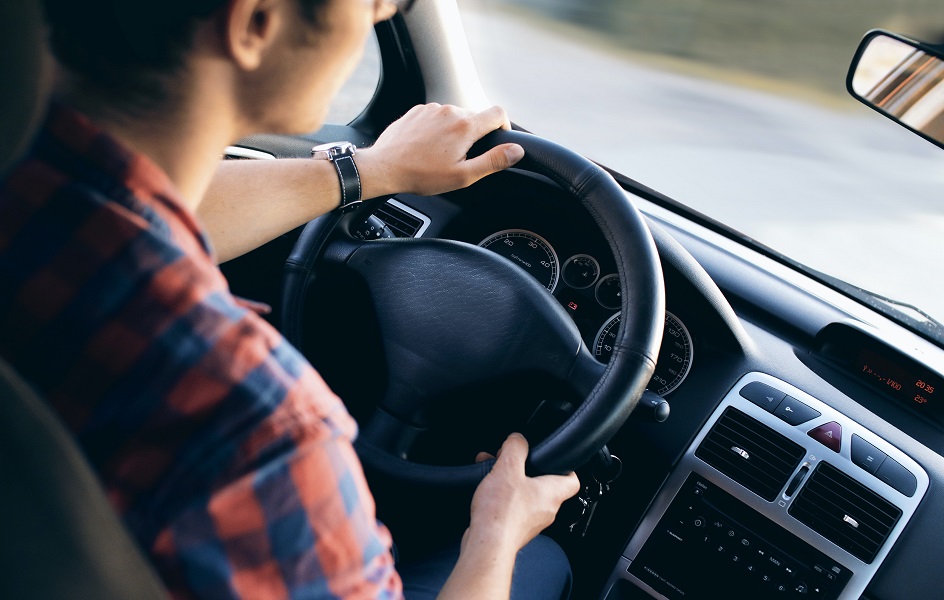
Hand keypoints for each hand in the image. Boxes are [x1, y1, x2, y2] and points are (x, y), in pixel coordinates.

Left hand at [356, 103, 524, 197]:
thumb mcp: (463, 175)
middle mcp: (450, 110)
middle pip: (475, 117)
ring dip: (454, 132)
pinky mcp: (417, 110)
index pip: (498, 113)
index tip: (498, 140)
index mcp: (465, 126)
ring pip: (454, 117)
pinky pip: (436, 116)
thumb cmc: (421, 174)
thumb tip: (516, 151)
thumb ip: (493, 161)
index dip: (504, 126)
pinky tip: (427, 147)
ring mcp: (432, 108)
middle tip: (461, 158)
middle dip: (474, 136)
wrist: (384, 167)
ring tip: (440, 155)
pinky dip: (437, 129)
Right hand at [465, 433, 579, 556]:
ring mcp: (531, 522)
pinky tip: (486, 491)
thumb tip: (518, 439)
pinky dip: (501, 497)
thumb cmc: (501, 513)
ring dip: (510, 482)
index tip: (554, 458)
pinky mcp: (515, 530)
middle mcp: (546, 510)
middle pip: (543, 485)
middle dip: (525, 470)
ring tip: (492, 472)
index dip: (565, 466)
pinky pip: (512, 508)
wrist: (487, 545)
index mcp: (552, 493)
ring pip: (525, 495)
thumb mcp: (508, 468)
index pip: (572, 479)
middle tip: (511, 461)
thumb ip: (515, 448)